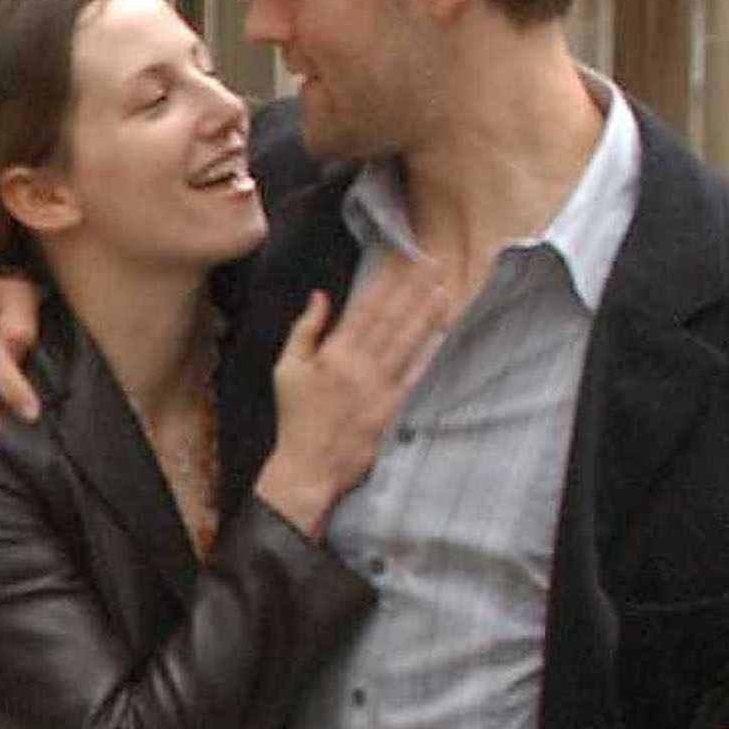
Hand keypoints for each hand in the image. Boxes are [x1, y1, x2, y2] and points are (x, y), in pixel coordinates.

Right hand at [256, 253, 446, 539]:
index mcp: (333, 353)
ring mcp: (376, 387)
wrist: (307, 468)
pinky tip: (441, 336)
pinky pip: (412, 377)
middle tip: (433, 263)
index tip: (402, 260)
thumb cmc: (295, 418)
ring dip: (425, 315)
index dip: (386, 282)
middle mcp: (358, 365)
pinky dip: (427, 356)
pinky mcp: (389, 409)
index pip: (365, 307)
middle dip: (412, 289)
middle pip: (390, 319)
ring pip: (405, 342)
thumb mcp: (286, 369)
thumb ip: (304, 330)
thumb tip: (320, 296)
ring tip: (443, 290)